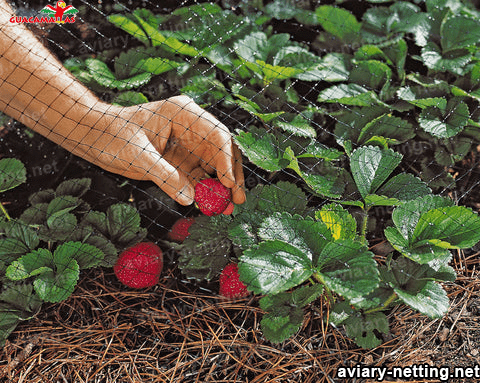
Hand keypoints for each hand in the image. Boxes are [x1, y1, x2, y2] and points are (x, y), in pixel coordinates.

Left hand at [78, 96, 244, 205]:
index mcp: (183, 114)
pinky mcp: (181, 162)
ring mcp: (188, 146)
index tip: (229, 183)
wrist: (94, 138)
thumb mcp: (137, 155)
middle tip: (237, 198)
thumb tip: (189, 198)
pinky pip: (199, 178)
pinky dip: (206, 192)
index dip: (226, 159)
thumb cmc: (111, 135)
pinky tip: (212, 206)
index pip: (216, 135)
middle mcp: (191, 128)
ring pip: (214, 167)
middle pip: (222, 151)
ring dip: (221, 187)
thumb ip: (164, 175)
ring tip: (228, 208)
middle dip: (231, 175)